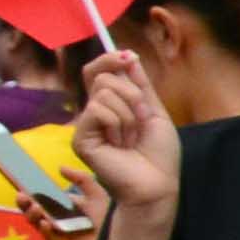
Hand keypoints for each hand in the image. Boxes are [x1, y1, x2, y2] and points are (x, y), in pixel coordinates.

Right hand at [71, 48, 179, 215]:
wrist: (157, 183)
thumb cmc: (159, 154)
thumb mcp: (154, 112)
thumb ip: (140, 85)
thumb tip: (128, 55)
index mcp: (111, 106)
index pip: (97, 72)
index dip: (109, 59)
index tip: (128, 57)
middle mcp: (94, 113)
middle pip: (101, 77)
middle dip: (132, 93)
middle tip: (143, 118)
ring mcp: (85, 126)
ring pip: (103, 92)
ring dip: (130, 114)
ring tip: (132, 138)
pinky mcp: (80, 138)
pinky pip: (97, 110)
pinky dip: (118, 123)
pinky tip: (121, 144)